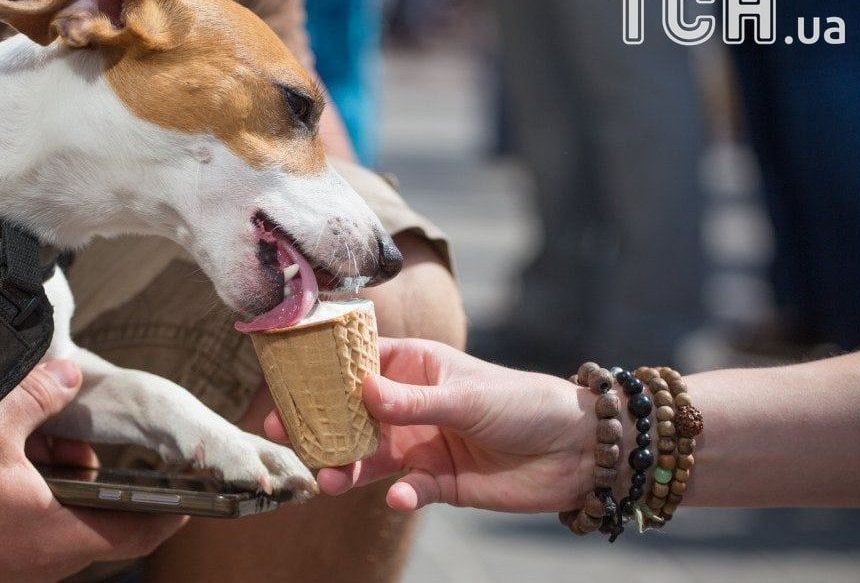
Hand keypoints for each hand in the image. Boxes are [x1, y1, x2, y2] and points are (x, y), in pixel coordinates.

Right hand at [0, 360, 187, 580]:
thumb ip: (41, 396)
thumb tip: (70, 375)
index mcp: (59, 536)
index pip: (140, 530)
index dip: (172, 509)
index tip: (193, 489)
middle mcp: (42, 562)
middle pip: (96, 516)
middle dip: (92, 470)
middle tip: (65, 430)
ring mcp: (13, 566)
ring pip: (58, 516)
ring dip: (53, 478)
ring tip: (23, 435)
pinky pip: (25, 522)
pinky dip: (24, 490)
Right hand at [265, 338, 593, 512]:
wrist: (576, 450)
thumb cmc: (523, 401)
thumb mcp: (467, 396)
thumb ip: (415, 401)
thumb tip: (362, 393)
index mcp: (414, 367)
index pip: (358, 363)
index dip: (322, 371)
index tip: (287, 381)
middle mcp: (410, 405)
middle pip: (352, 415)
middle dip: (320, 425)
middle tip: (284, 433)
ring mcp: (422, 443)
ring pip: (370, 457)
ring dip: (346, 468)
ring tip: (326, 480)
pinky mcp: (439, 481)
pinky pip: (407, 490)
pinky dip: (400, 495)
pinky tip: (400, 496)